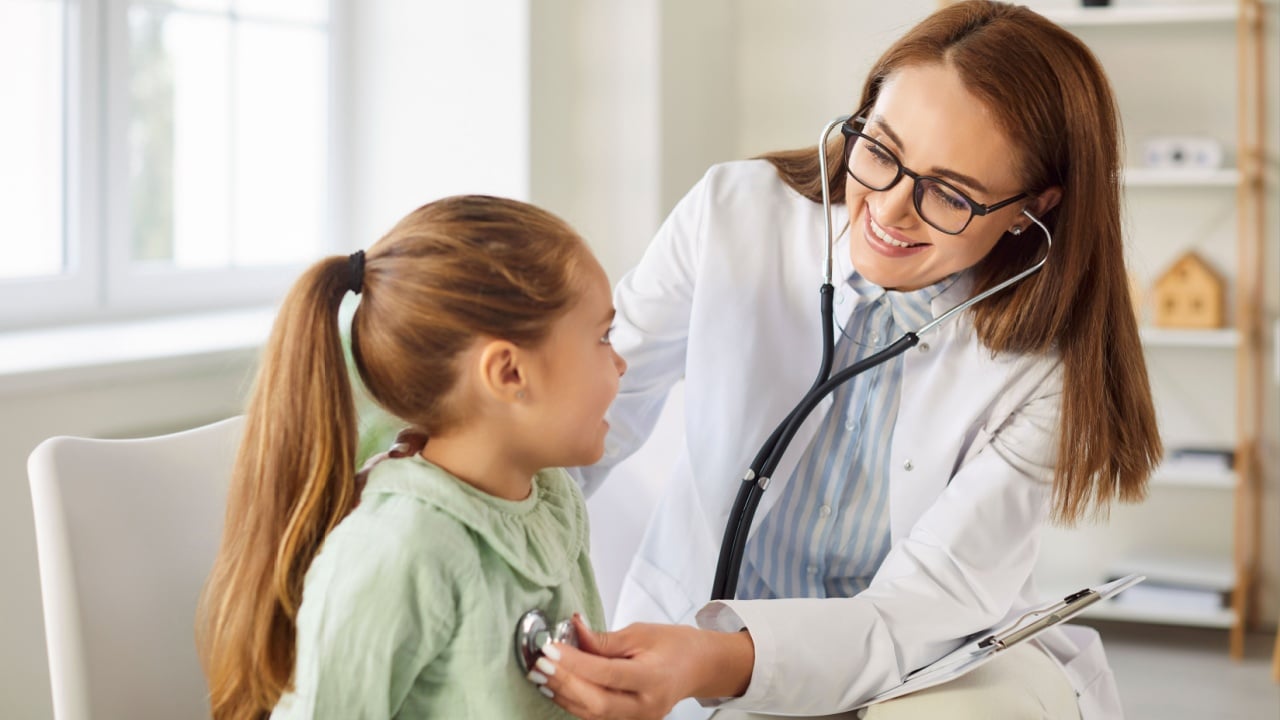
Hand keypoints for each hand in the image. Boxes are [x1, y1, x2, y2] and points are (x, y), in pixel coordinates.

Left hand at [535, 615, 753, 719]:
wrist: (699, 667)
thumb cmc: (675, 645)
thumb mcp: (641, 632)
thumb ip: (604, 638)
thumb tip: (572, 631)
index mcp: (654, 678)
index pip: (607, 673)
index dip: (575, 663)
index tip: (550, 648)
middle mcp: (646, 705)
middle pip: (596, 703)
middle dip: (563, 684)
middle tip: (540, 664)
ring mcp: (638, 719)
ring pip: (592, 714)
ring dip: (562, 694)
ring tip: (541, 673)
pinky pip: (596, 716)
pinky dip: (574, 701)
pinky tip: (557, 686)